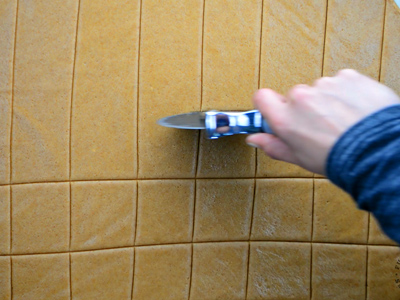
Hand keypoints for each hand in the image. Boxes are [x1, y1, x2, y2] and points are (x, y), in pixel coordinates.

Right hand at [246, 69, 399, 174]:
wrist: (377, 151)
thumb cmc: (338, 159)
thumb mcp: (299, 158)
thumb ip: (273, 145)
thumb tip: (254, 139)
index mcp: (285, 118)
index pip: (262, 97)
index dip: (269, 105)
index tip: (278, 112)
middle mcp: (300, 97)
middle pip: (295, 96)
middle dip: (306, 108)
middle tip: (322, 126)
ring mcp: (325, 84)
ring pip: (320, 89)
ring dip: (328, 100)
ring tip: (344, 120)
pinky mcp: (348, 77)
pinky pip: (342, 82)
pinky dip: (347, 93)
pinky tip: (356, 110)